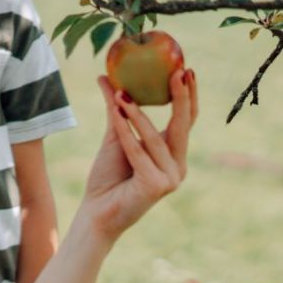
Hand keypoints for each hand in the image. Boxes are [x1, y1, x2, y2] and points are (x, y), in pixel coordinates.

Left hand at [81, 67, 197, 240]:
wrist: (95, 213)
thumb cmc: (107, 177)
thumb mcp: (115, 136)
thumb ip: (116, 109)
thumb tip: (106, 77)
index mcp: (173, 155)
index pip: (186, 120)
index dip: (188, 95)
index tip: (186, 69)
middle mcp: (177, 167)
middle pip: (183, 126)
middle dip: (181, 97)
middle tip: (176, 71)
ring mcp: (170, 178)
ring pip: (155, 138)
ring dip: (138, 115)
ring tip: (123, 94)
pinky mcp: (156, 186)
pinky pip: (139, 151)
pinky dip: (126, 132)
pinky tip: (116, 112)